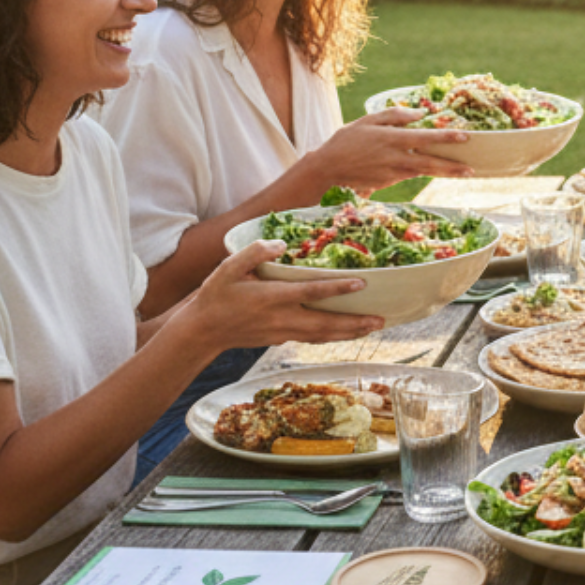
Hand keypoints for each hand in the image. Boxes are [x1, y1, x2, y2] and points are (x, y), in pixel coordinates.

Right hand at [176, 240, 383, 353]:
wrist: (202, 331)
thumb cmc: (217, 295)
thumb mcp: (228, 267)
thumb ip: (253, 253)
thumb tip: (279, 244)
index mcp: (271, 298)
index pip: (311, 293)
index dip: (337, 288)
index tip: (362, 284)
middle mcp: (282, 318)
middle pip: (325, 323)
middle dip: (355, 322)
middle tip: (382, 319)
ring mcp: (283, 332)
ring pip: (323, 336)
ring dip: (350, 333)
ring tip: (374, 327)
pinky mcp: (281, 340)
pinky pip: (313, 339)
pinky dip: (333, 337)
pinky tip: (348, 333)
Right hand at [303, 107, 474, 192]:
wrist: (327, 170)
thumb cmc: (346, 141)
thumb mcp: (367, 121)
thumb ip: (394, 116)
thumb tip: (418, 113)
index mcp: (392, 139)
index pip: (425, 138)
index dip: (446, 138)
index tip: (465, 137)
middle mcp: (395, 158)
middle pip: (430, 163)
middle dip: (453, 167)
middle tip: (472, 168)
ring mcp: (393, 174)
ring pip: (424, 172)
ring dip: (445, 172)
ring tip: (463, 171)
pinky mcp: (389, 183)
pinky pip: (411, 176)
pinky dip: (425, 173)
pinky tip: (438, 170)